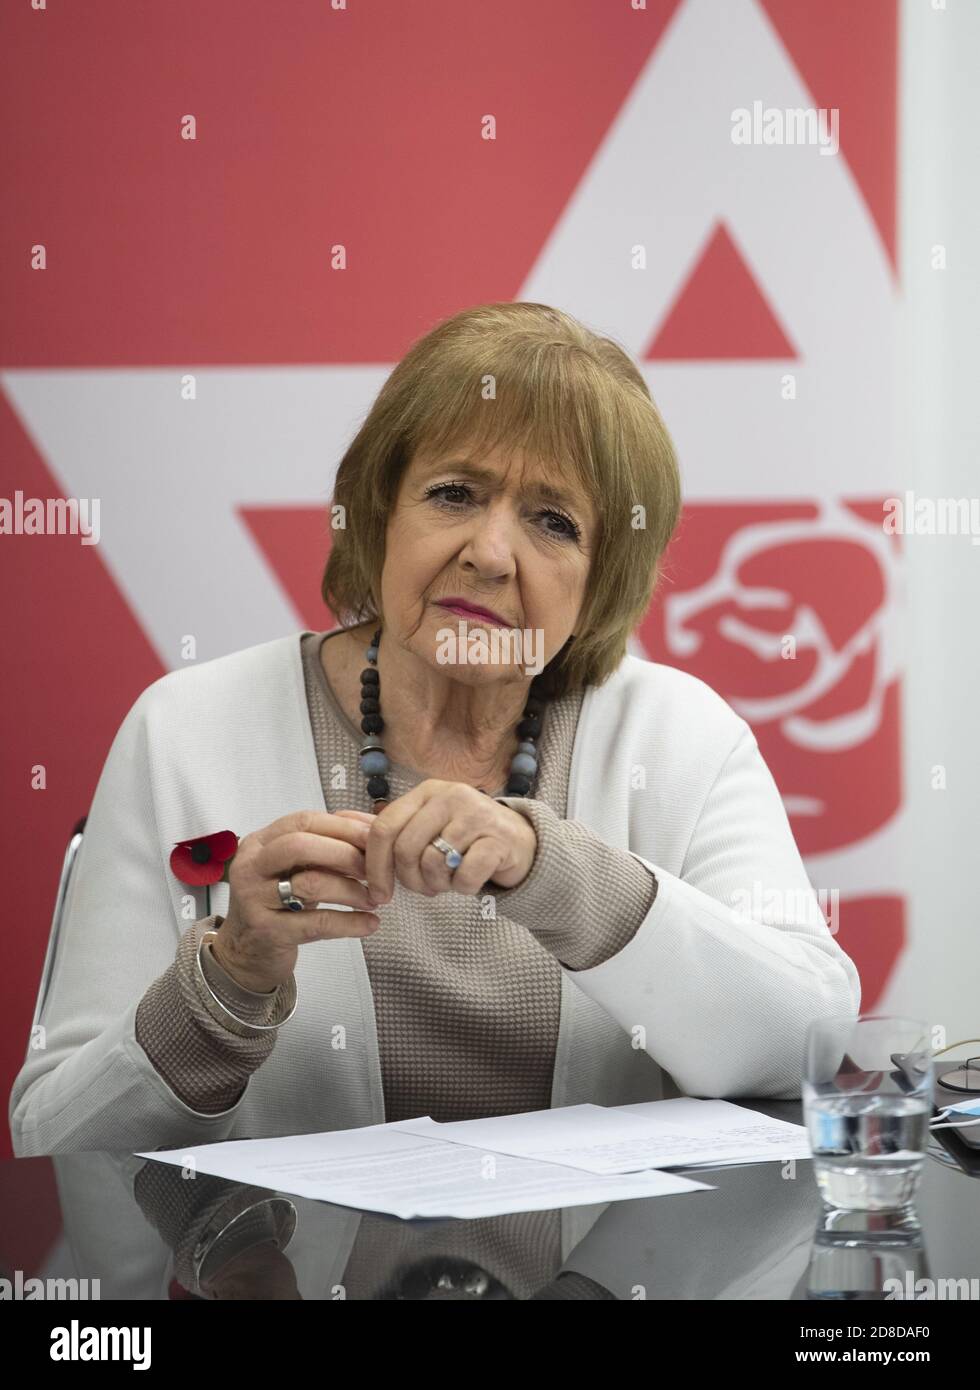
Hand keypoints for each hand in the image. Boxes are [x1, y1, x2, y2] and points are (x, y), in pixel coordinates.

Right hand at [212, 809, 381, 992]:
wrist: (247, 952)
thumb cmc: (278, 904)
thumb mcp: (296, 868)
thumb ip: (326, 846)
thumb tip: (371, 830)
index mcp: (260, 842)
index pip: (304, 821)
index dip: (345, 827)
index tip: (376, 838)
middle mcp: (252, 866)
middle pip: (301, 845)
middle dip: (346, 853)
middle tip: (374, 869)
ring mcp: (255, 899)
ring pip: (310, 883)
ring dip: (351, 889)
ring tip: (373, 899)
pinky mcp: (268, 932)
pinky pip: (316, 923)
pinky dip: (349, 922)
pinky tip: (369, 923)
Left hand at [360, 780, 536, 901]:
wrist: (521, 842)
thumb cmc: (466, 838)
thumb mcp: (428, 825)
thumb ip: (392, 829)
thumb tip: (340, 827)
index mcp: (427, 792)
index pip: (384, 828)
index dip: (374, 866)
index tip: (378, 893)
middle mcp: (451, 796)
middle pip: (406, 849)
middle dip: (408, 881)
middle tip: (422, 889)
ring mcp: (477, 815)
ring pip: (433, 864)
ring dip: (436, 886)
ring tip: (447, 883)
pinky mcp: (500, 839)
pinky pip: (464, 876)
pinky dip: (462, 889)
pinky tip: (468, 882)